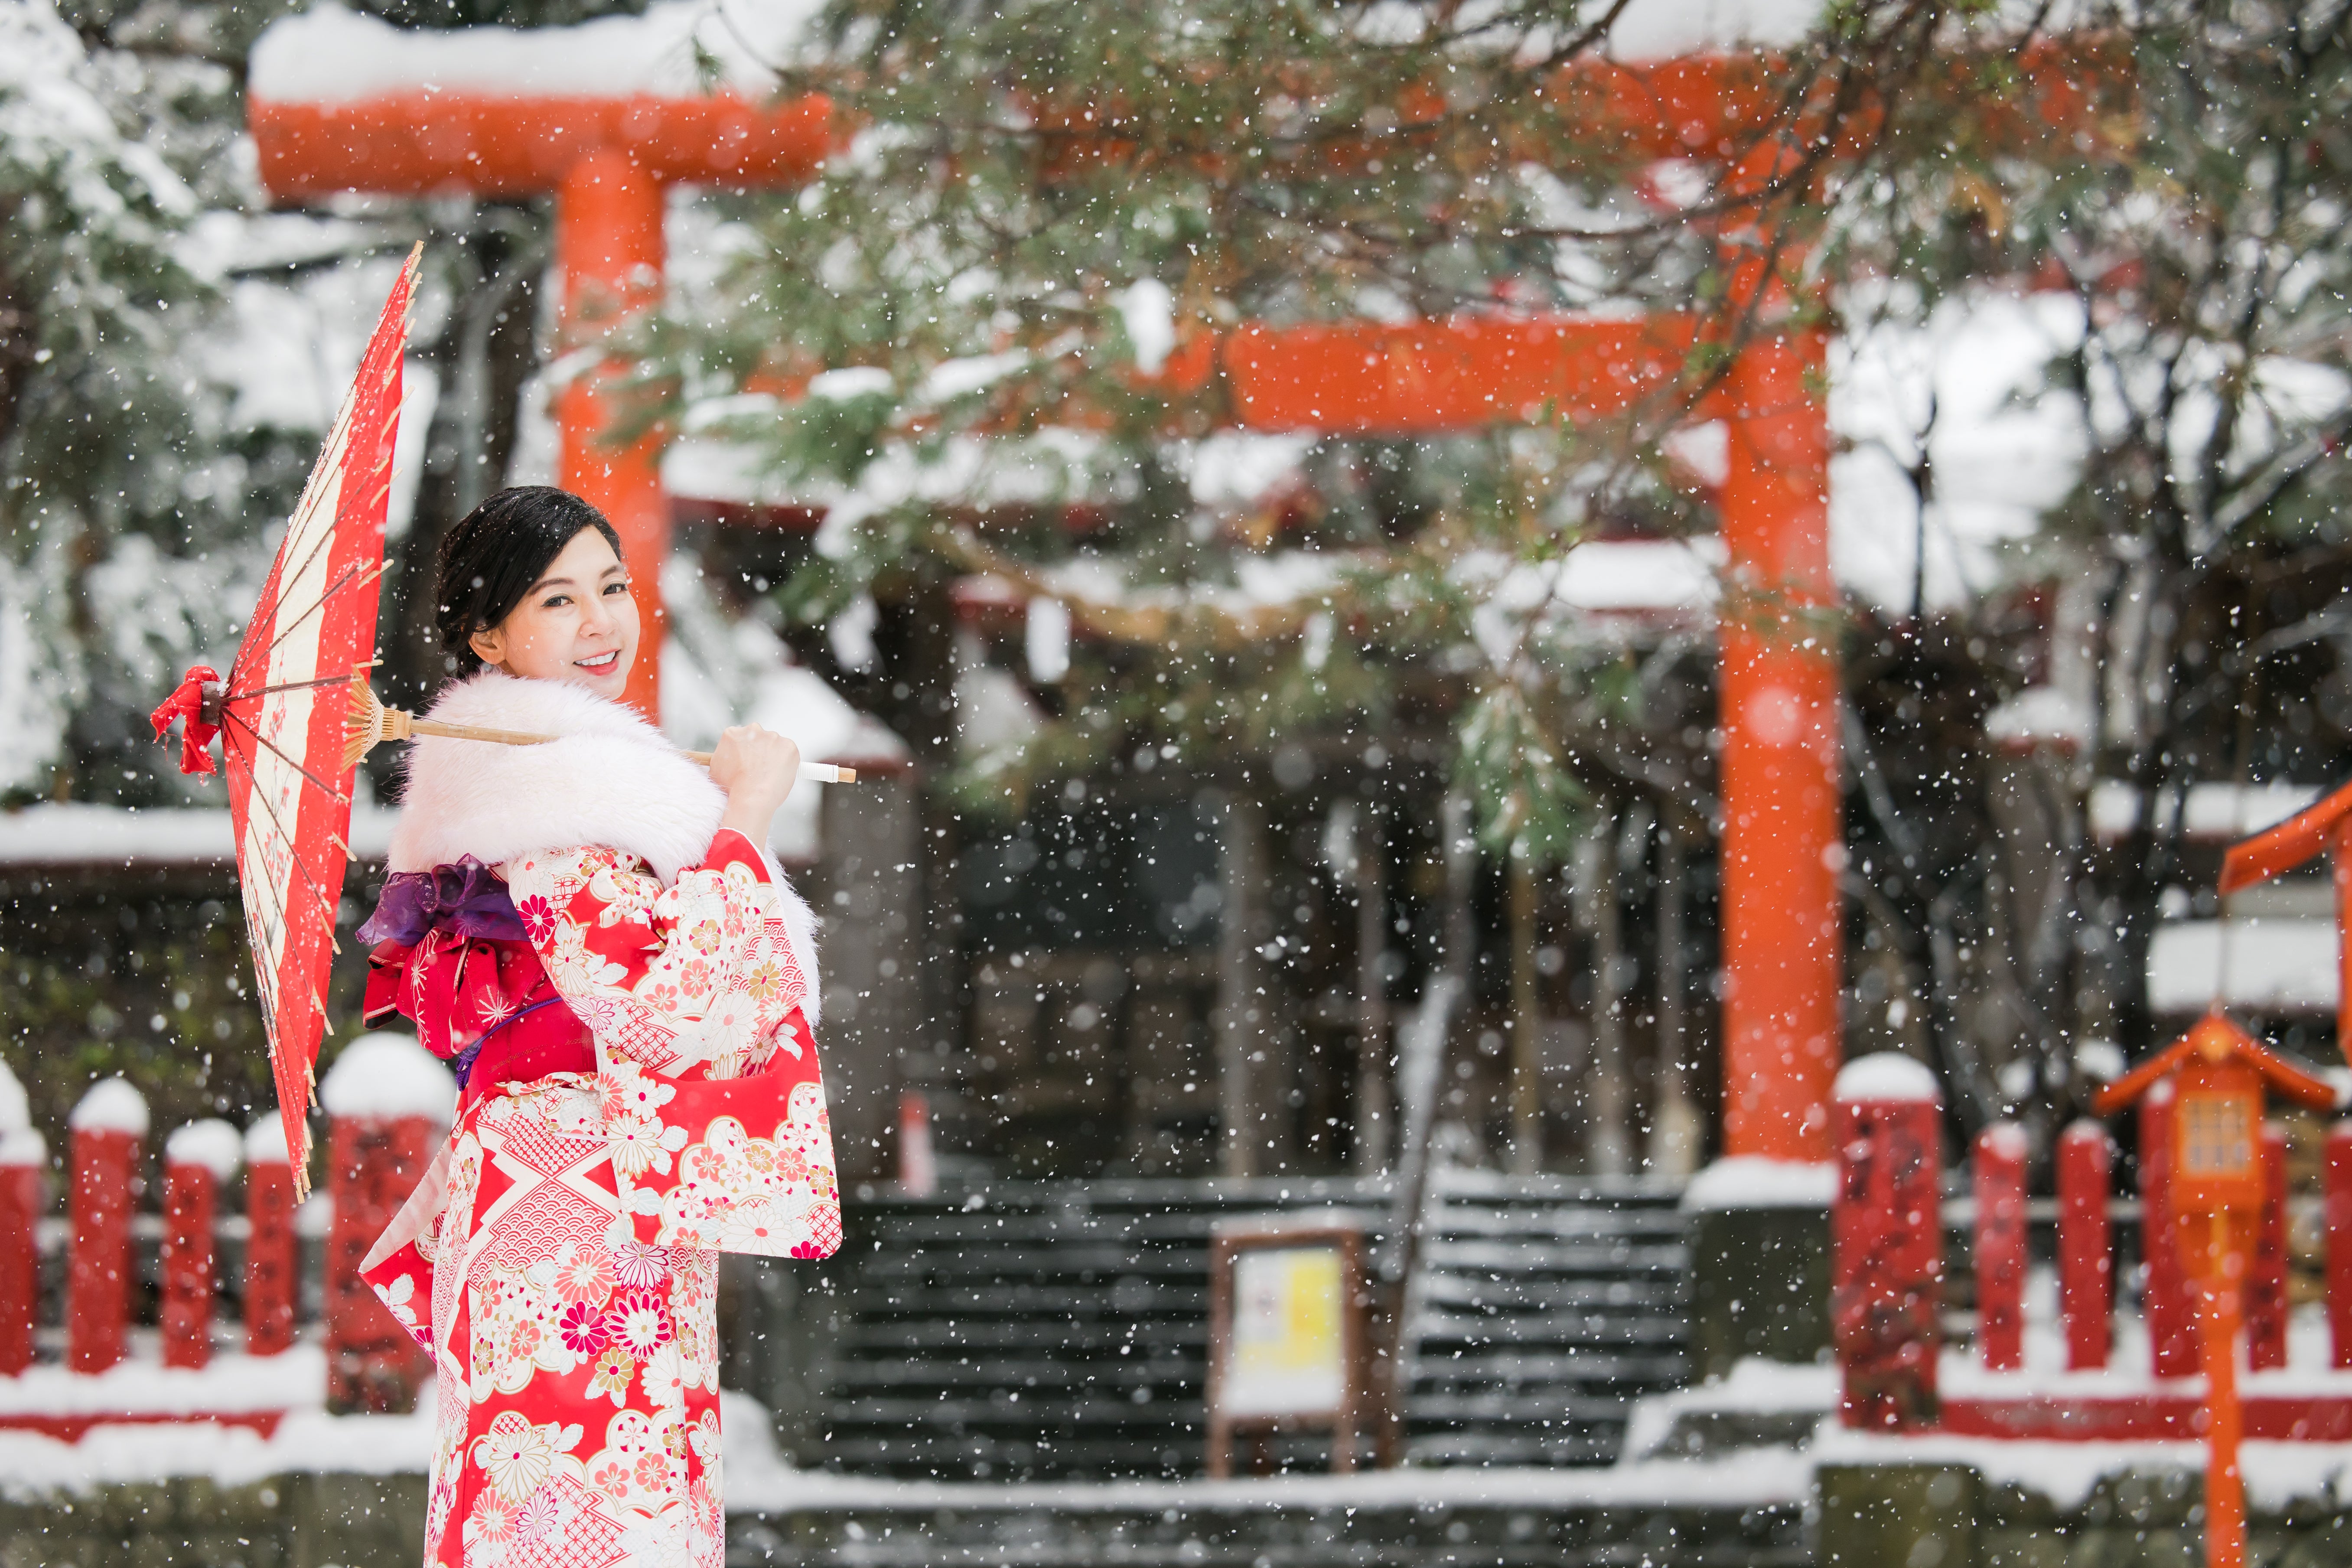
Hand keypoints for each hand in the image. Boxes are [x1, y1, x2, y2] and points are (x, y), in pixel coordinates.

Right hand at [711, 724, 799, 846]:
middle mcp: (753, 730)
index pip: (742, 738)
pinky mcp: (789, 746)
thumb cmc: (731, 788)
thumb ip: (723, 758)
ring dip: (773, 758)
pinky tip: (778, 776)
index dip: (745, 753)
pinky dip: (787, 763)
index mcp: (733, 733)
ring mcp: (772, 737)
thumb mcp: (716, 769)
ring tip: (767, 777)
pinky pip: (789, 754)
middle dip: (760, 752)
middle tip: (759, 770)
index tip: (747, 763)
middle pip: (759, 739)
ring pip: (775, 746)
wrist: (750, 798)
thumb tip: (726, 761)